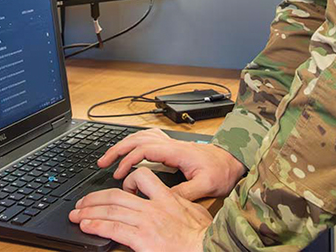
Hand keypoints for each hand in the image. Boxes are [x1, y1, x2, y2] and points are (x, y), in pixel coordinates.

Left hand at [70, 167, 210, 251]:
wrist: (207, 247)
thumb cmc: (203, 235)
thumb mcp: (195, 211)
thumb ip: (181, 203)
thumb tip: (174, 202)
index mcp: (167, 198)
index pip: (142, 179)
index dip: (125, 182)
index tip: (115, 190)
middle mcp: (154, 207)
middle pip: (117, 195)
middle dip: (96, 198)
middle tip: (82, 203)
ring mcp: (146, 222)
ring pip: (111, 209)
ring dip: (90, 211)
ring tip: (77, 214)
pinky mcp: (142, 238)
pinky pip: (113, 228)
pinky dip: (96, 225)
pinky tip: (86, 225)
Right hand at [98, 127, 245, 200]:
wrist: (233, 160)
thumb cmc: (222, 171)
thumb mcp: (207, 185)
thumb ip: (185, 191)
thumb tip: (163, 198)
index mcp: (178, 152)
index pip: (145, 149)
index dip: (128, 160)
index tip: (119, 175)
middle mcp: (173, 145)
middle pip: (138, 138)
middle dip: (118, 149)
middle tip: (102, 162)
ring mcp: (173, 144)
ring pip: (142, 136)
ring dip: (124, 144)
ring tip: (110, 157)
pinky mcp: (174, 148)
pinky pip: (149, 139)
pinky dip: (135, 142)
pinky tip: (130, 150)